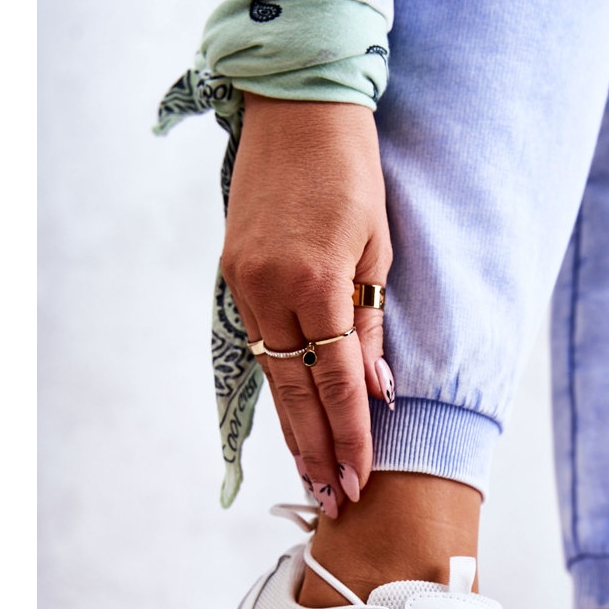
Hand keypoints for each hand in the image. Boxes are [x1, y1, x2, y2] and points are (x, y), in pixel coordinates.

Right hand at [221, 94, 392, 517]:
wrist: (295, 108)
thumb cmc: (353, 172)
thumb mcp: (377, 248)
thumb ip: (369, 324)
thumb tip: (374, 389)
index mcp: (316, 281)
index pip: (336, 380)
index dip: (350, 435)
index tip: (359, 479)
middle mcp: (271, 289)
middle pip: (295, 393)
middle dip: (316, 451)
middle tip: (330, 500)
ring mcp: (244, 283)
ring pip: (272, 375)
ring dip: (293, 430)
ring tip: (309, 476)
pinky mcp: (232, 273)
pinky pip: (259, 344)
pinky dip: (277, 385)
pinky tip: (290, 418)